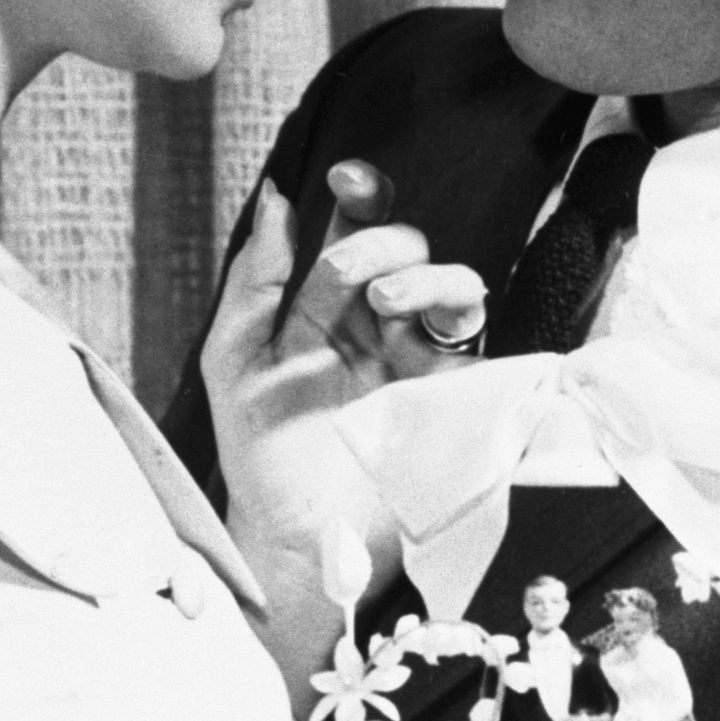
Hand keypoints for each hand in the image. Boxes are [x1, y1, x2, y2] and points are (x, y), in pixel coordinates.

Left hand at [201, 162, 485, 701]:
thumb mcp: (236, 360)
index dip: (360, 194)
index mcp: (326, 309)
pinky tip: (437, 327)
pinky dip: (468, 318)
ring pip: (456, 286)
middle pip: (408, 248)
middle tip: (359, 280)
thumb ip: (255, 279)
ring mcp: (422, 362)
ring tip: (388, 302)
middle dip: (383, 243)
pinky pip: (484, 345)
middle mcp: (379, 326)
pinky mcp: (456, 400)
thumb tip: (278, 197)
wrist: (298, 540)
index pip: (353, 231)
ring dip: (426, 277)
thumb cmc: (261, 457)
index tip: (346, 180)